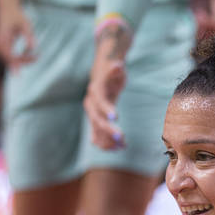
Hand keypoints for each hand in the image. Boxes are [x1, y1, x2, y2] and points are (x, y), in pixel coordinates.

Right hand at [0, 6, 35, 69]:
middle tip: (37, 57)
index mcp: (1, 38)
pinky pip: (11, 58)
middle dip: (23, 61)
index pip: (7, 55)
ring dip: (23, 61)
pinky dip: (21, 58)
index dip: (16, 62)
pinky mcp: (3, 48)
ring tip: (36, 57)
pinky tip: (31, 55)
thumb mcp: (25, 23)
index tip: (23, 69)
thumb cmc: (16, 16)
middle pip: (9, 60)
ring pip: (10, 61)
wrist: (7, 10)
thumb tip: (33, 48)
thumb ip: (29, 35)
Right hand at [83, 24, 131, 149]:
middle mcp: (91, 104)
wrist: (103, 77)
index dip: (106, 109)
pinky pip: (97, 136)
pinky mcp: (96, 122)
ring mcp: (92, 114)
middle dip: (108, 130)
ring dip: (108, 141)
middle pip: (98, 119)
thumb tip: (116, 66)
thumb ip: (115, 69)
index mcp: (95, 91)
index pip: (100, 101)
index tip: (115, 118)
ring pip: (97, 131)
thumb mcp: (115, 68)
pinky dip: (106, 143)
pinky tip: (119, 148)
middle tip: (122, 139)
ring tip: (123, 146)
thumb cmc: (112, 72)